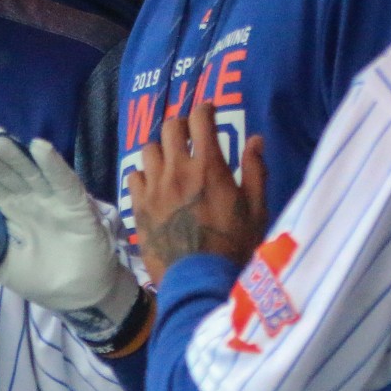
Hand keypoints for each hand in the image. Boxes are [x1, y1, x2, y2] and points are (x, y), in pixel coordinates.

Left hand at [0, 129, 138, 321]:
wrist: (79, 297)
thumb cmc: (39, 277)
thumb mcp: (1, 263)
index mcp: (10, 206)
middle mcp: (30, 196)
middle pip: (7, 170)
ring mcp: (53, 199)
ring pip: (32, 171)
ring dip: (15, 154)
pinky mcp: (77, 206)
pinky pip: (64, 183)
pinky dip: (54, 166)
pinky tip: (40, 148)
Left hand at [127, 100, 267, 285]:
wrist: (198, 280)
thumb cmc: (234, 247)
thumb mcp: (256, 209)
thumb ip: (256, 171)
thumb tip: (255, 139)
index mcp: (209, 167)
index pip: (200, 120)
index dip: (205, 109)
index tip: (209, 111)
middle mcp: (177, 171)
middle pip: (170, 127)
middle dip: (181, 124)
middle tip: (190, 134)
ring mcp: (154, 188)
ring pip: (148, 149)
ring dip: (161, 149)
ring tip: (170, 160)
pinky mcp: (138, 206)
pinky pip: (133, 176)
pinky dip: (144, 174)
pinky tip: (154, 183)